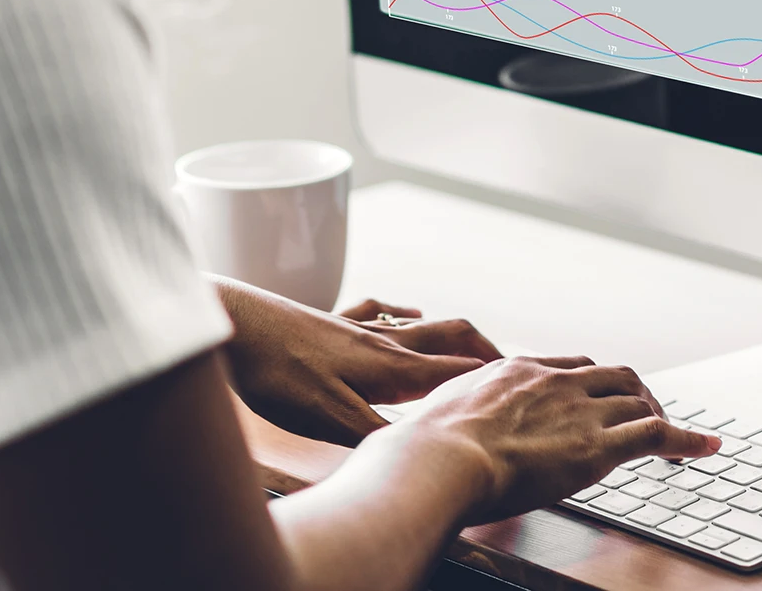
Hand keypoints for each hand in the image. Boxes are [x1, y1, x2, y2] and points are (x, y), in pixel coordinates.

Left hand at [215, 280, 502, 444]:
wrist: (233, 325)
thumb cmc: (278, 373)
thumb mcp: (329, 419)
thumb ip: (378, 435)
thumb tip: (422, 452)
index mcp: (390, 368)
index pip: (457, 372)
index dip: (494, 380)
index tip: (528, 388)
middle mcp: (382, 341)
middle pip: (450, 338)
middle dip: (484, 351)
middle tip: (512, 367)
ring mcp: (357, 327)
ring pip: (420, 325)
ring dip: (450, 334)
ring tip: (472, 344)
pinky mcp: (330, 320)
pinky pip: (380, 311)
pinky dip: (403, 313)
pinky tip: (405, 310)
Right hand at [395, 356, 719, 524]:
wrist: (438, 459)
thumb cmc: (424, 449)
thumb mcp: (435, 415)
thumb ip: (448, 417)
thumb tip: (423, 436)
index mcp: (514, 371)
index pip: (567, 367)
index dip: (589, 383)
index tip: (596, 397)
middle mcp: (553, 382)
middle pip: (611, 375)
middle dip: (633, 394)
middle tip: (644, 414)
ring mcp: (578, 410)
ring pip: (636, 400)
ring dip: (659, 418)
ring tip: (675, 439)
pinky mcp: (598, 446)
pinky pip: (657, 435)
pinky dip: (688, 440)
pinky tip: (706, 450)